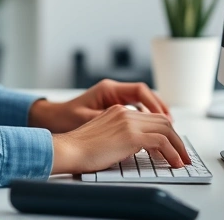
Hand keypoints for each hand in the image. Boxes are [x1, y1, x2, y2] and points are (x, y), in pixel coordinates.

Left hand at [28, 79, 170, 132]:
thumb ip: (111, 122)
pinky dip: (145, 121)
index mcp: (108, 89)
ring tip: (168, 132)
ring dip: (155, 117)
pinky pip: (135, 112)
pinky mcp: (112, 110)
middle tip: (173, 128)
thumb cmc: (64, 119)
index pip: (140, 91)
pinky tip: (151, 134)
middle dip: (161, 112)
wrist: (50, 120)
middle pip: (145, 96)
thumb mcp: (87, 120)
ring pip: (142, 104)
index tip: (165, 119)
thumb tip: (132, 129)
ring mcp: (113, 100)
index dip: (155, 104)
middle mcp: (113, 92)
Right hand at [50, 105, 190, 173]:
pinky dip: (172, 153)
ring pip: (166, 130)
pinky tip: (174, 162)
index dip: (166, 131)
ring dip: (178, 147)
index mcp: (118, 111)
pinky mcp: (131, 135)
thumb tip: (138, 148)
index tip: (172, 145)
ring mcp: (128, 122)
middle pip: (162, 121)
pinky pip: (161, 142)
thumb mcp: (104, 137)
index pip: (151, 117)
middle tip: (183, 154)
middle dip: (177, 139)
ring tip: (182, 161)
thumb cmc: (80, 149)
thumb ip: (121, 136)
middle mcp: (125, 113)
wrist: (69, 150)